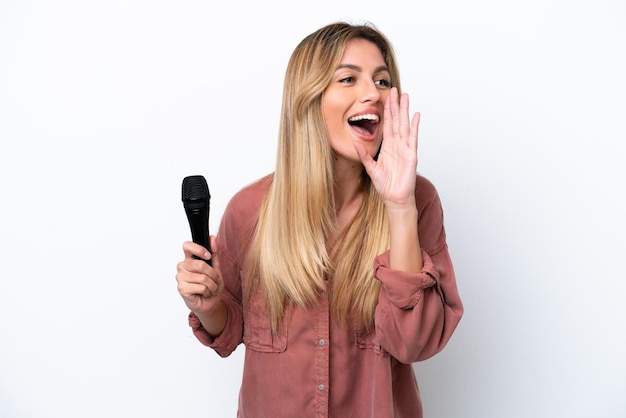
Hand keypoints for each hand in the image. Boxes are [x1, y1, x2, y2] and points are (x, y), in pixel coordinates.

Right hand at [176, 237, 223, 314]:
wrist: (210, 302)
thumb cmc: (211, 285)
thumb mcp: (216, 268)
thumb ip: (214, 253)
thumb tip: (212, 238)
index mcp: (189, 259)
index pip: (187, 246)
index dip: (198, 249)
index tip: (208, 255)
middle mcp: (182, 266)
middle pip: (200, 264)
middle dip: (213, 275)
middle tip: (215, 281)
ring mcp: (180, 277)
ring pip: (202, 277)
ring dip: (212, 285)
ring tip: (210, 288)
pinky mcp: (181, 288)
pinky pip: (200, 287)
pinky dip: (207, 291)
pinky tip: (204, 293)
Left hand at [354, 87, 419, 208]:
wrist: (394, 198)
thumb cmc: (385, 185)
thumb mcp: (370, 168)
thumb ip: (363, 155)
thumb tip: (355, 143)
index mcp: (387, 146)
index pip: (387, 124)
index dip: (386, 111)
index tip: (385, 98)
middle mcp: (397, 145)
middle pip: (396, 120)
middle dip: (395, 105)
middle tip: (395, 90)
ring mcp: (405, 148)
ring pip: (404, 125)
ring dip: (405, 111)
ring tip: (406, 97)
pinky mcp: (411, 154)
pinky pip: (413, 137)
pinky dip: (415, 126)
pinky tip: (416, 115)